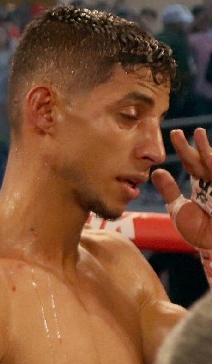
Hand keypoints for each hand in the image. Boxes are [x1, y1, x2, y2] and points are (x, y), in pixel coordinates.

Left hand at [151, 128, 211, 249]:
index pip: (191, 164)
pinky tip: (209, 155)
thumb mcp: (178, 208)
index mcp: (201, 186)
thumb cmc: (199, 233)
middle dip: (192, 146)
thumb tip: (156, 172)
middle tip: (179, 131)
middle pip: (202, 161)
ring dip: (207, 150)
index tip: (174, 134)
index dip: (183, 150)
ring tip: (198, 134)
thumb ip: (169, 190)